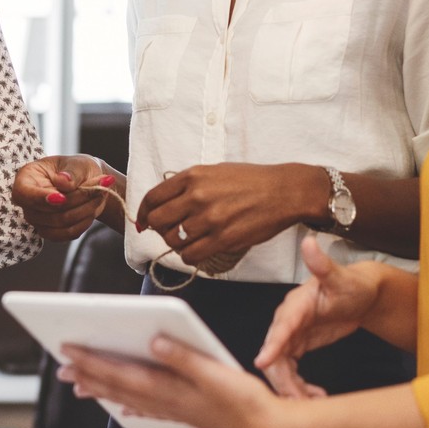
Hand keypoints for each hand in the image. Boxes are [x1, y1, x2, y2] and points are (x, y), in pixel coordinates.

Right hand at [11, 155, 119, 239]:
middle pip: (48, 211)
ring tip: (100, 193)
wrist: (87, 182)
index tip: (62, 198)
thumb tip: (63, 182)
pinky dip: (85, 222)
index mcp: (26, 178)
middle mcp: (27, 202)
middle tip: (100, 184)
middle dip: (77, 199)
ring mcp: (37, 219)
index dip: (40, 198)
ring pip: (61, 223)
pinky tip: (93, 207)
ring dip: (85, 210)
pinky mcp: (50, 232)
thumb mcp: (77, 163)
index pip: (23, 193)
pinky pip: (68, 233)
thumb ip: (71, 172)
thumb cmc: (77, 169)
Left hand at [59, 337, 283, 427]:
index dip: (92, 360)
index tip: (68, 349)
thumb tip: (153, 339)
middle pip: (117, 386)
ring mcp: (173, 410)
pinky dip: (130, 406)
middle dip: (87, 374)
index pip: (119, 372)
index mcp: (168, 388)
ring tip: (79, 385)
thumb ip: (183, 356)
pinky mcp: (184, 414)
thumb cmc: (244, 399)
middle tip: (60, 365)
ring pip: (128, 398)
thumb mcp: (215, 372)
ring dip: (102, 390)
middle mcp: (164, 401)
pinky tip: (124, 409)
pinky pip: (148, 409)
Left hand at [135, 163, 326, 267]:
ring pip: (172, 241)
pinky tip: (198, 249)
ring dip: (176, 244)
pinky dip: (190, 256)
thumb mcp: (214, 171)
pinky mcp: (223, 239)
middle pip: (157, 221)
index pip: (152, 198)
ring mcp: (210, 219)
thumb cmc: (251, 180)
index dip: (143, 212)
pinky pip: (191, 256)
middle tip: (170, 230)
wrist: (284, 191)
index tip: (144, 220)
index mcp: (192, 176)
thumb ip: (188, 184)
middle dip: (159, 229)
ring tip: (189, 239)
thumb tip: (164, 202)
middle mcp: (197, 196)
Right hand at [254, 235, 391, 398]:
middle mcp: (287, 321)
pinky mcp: (297, 345)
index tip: (263, 362)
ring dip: (292, 388)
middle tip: (299, 400)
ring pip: (281, 367)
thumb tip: (310, 243)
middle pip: (276, 354)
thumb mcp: (340, 276)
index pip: (281, 327)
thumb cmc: (352, 284)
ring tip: (311, 401)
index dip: (272, 345)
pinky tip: (314, 396)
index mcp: (295, 305)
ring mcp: (291, 335)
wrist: (361, 295)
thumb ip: (322, 264)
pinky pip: (290, 371)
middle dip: (283, 379)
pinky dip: (299, 386)